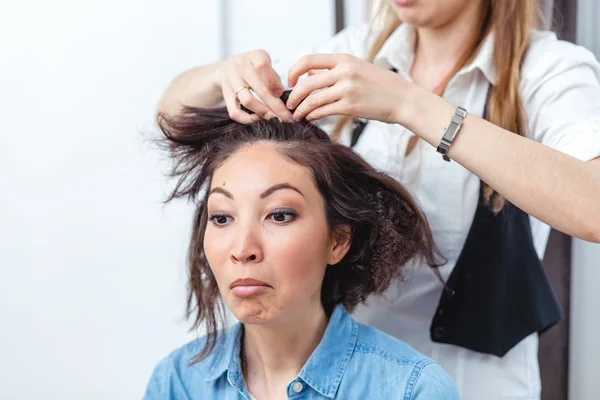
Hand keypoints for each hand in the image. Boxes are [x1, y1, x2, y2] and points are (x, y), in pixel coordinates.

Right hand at [218, 49, 293, 123]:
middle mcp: (241, 67)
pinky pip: (234, 112)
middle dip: (276, 106)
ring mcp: (231, 82)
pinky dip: (247, 119)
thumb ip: (273, 77)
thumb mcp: (264, 63)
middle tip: (286, 117)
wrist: (226, 69)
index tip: (282, 94)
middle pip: (260, 89)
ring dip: (263, 112)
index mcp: (254, 56)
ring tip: (274, 119)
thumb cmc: (252, 68)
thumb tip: (281, 95)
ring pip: (247, 101)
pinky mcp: (226, 95)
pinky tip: (257, 119)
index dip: (275, 82)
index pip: (263, 66)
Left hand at [286, 54, 409, 123]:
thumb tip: (309, 73)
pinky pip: (323, 111)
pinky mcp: (350, 106)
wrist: (403, 99)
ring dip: (301, 109)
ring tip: (297, 115)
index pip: (308, 60)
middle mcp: (344, 71)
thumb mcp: (357, 68)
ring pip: (313, 100)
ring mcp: (347, 89)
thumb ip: (332, 70)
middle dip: (293, 96)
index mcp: (344, 59)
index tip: (290, 82)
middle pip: (307, 83)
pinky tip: (310, 118)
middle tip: (289, 105)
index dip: (294, 71)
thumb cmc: (380, 85)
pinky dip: (312, 116)